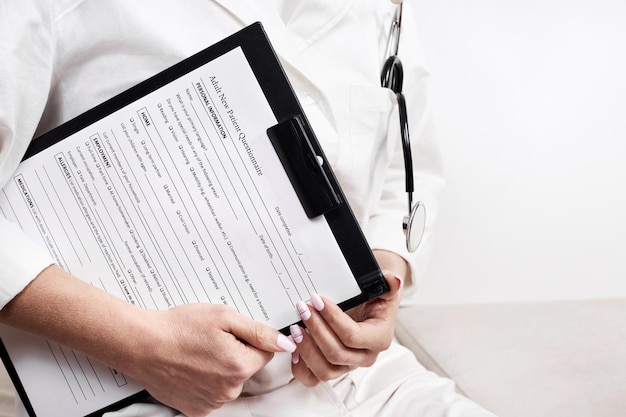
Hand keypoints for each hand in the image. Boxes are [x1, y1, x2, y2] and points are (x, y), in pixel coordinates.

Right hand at [0, 265, 295, 416]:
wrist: (143, 345)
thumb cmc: (179, 327)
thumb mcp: (224, 317)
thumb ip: (259, 332)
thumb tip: (284, 343)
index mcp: (240, 366)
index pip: (264, 352)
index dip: (248, 339)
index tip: (230, 332)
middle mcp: (229, 389)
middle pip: (246, 368)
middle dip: (235, 353)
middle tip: (210, 339)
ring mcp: (212, 402)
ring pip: (230, 381)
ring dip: (220, 368)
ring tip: (197, 352)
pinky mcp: (196, 408)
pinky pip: (212, 393)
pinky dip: (206, 381)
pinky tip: (190, 367)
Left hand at [289, 257, 403, 385]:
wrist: (368, 307)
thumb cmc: (373, 298)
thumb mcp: (382, 288)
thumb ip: (388, 284)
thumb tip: (393, 280)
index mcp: (379, 338)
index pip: (353, 336)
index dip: (332, 319)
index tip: (317, 300)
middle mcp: (365, 357)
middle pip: (336, 354)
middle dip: (316, 330)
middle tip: (302, 309)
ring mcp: (347, 366)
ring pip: (324, 370)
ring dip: (306, 349)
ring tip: (295, 328)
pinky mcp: (332, 369)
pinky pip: (313, 379)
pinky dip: (301, 367)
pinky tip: (294, 348)